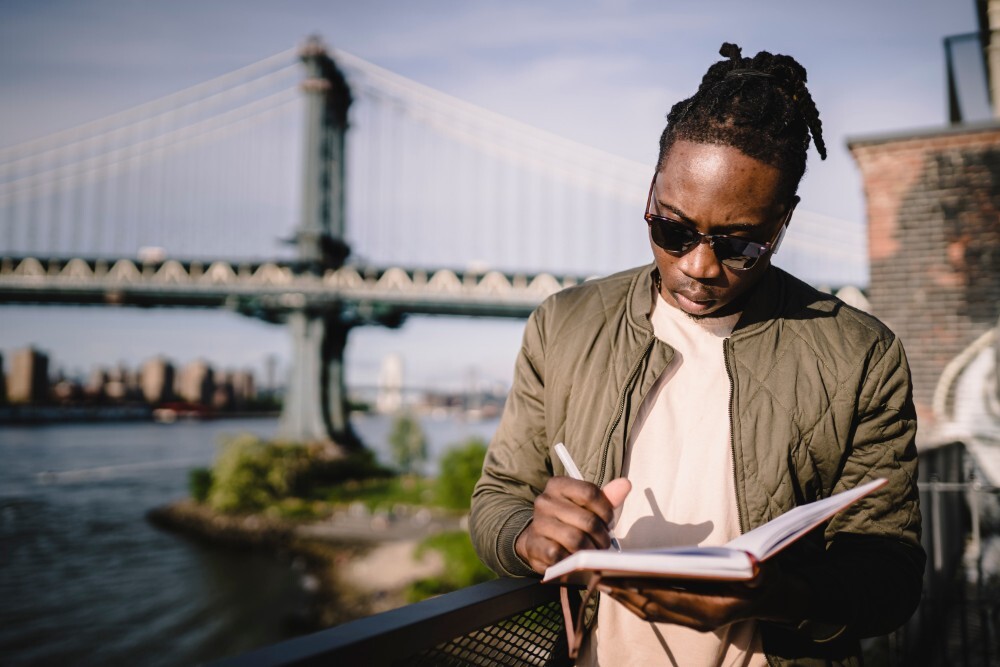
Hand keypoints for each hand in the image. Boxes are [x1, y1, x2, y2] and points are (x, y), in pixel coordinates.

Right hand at [515, 476, 630, 573]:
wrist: (538, 539)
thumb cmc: (568, 520)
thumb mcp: (586, 506)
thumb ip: (607, 497)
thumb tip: (625, 484)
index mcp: (558, 485)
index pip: (590, 493)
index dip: (606, 511)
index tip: (608, 521)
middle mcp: (545, 501)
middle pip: (587, 520)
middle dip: (602, 536)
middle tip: (604, 543)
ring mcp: (538, 524)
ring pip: (576, 540)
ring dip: (590, 551)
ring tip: (593, 553)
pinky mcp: (534, 546)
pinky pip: (560, 555)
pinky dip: (572, 561)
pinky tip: (576, 559)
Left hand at [599, 560, 808, 631]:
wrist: (772, 598)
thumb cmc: (766, 579)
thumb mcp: (766, 572)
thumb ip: (759, 572)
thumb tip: (754, 566)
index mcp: (713, 610)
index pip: (670, 599)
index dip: (644, 588)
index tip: (619, 575)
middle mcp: (699, 620)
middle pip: (653, 607)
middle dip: (625, 592)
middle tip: (597, 574)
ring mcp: (692, 621)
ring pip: (650, 611)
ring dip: (625, 596)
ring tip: (600, 577)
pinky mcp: (687, 616)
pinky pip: (655, 610)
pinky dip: (636, 597)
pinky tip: (620, 583)